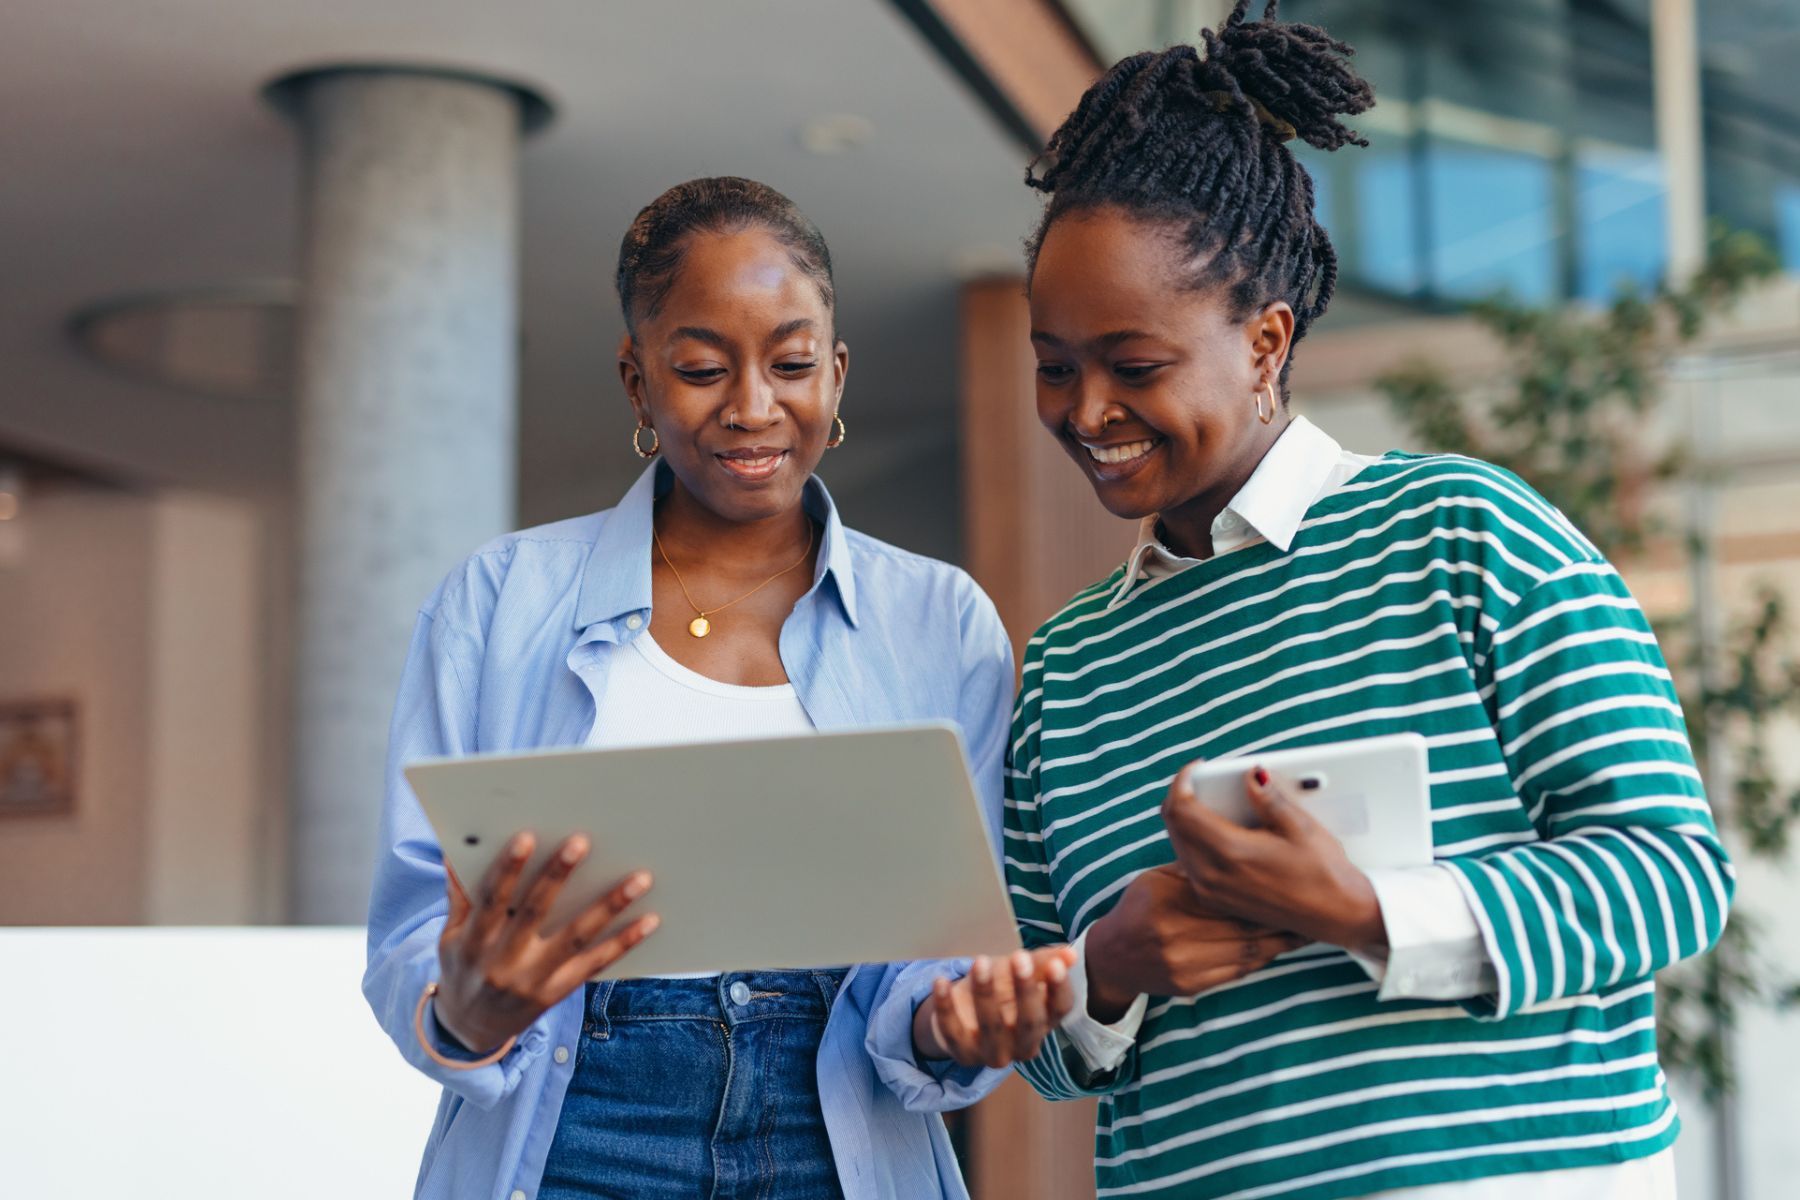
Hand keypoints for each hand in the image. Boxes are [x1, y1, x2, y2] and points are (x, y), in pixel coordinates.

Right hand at [433, 831, 657, 1053]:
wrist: (471, 1030)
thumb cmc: (463, 968)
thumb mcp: (450, 937)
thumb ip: (459, 896)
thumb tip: (454, 851)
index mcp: (474, 943)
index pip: (491, 901)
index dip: (507, 869)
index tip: (526, 836)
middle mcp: (504, 963)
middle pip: (535, 913)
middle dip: (557, 876)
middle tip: (581, 841)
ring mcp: (534, 980)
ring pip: (576, 937)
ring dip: (610, 906)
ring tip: (640, 878)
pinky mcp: (558, 992)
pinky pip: (596, 964)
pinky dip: (624, 942)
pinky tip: (650, 920)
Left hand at [912, 946, 1077, 1067]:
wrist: (963, 1013)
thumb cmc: (1001, 990)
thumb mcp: (1022, 972)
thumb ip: (1044, 962)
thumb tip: (1070, 954)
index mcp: (1046, 1022)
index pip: (1060, 1009)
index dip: (1059, 988)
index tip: (1056, 964)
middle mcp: (1024, 1044)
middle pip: (1030, 1021)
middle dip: (1026, 989)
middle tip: (1020, 958)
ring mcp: (994, 1053)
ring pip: (992, 1026)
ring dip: (986, 992)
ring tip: (980, 961)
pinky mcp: (963, 1053)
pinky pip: (953, 1031)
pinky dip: (945, 1006)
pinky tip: (941, 981)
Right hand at [1084, 864, 1301, 1020]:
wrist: (1113, 956)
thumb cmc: (1138, 909)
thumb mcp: (1156, 879)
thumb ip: (1192, 871)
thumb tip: (1232, 851)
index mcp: (1169, 899)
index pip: (1225, 895)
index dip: (1260, 892)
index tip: (1289, 883)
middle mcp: (1176, 933)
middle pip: (1241, 924)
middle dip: (1277, 917)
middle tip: (1307, 907)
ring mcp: (1184, 962)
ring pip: (1245, 950)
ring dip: (1279, 941)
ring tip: (1304, 929)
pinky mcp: (1192, 984)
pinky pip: (1237, 970)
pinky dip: (1262, 958)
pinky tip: (1279, 947)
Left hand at [1161, 765, 1385, 950]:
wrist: (1336, 915)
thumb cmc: (1323, 872)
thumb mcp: (1301, 827)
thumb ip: (1268, 798)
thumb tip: (1250, 774)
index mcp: (1230, 853)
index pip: (1182, 810)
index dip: (1182, 781)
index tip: (1197, 767)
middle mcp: (1213, 876)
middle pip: (1174, 826)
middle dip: (1181, 796)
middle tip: (1202, 780)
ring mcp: (1211, 892)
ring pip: (1178, 845)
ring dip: (1185, 820)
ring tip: (1208, 801)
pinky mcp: (1216, 900)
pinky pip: (1189, 863)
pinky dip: (1192, 841)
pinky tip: (1214, 831)